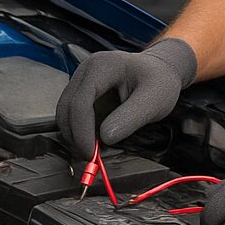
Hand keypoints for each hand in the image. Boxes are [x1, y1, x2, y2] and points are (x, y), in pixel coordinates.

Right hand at [56, 38, 196, 156]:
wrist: (159, 72)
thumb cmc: (159, 82)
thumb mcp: (154, 101)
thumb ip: (130, 119)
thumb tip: (105, 138)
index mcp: (104, 65)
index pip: (81, 102)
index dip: (82, 131)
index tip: (91, 154)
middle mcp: (86, 70)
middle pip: (66, 108)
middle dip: (75, 136)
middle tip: (92, 158)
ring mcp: (81, 80)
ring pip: (64, 114)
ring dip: (75, 136)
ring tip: (96, 150)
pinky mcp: (81, 91)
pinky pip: (71, 116)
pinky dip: (79, 131)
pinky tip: (95, 141)